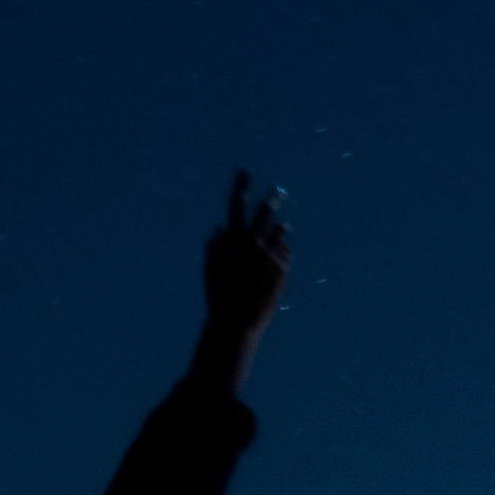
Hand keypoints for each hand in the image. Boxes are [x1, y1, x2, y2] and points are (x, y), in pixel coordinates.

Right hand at [199, 169, 293, 349]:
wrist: (238, 321)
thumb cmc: (220, 296)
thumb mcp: (212, 269)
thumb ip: (216, 247)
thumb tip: (219, 228)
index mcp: (233, 239)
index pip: (236, 204)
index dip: (240, 186)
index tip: (244, 173)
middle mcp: (254, 242)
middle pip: (265, 213)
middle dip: (271, 201)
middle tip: (277, 192)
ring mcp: (271, 254)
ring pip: (279, 232)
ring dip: (277, 230)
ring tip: (279, 229)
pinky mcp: (283, 268)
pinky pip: (283, 253)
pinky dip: (278, 254)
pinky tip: (272, 265)